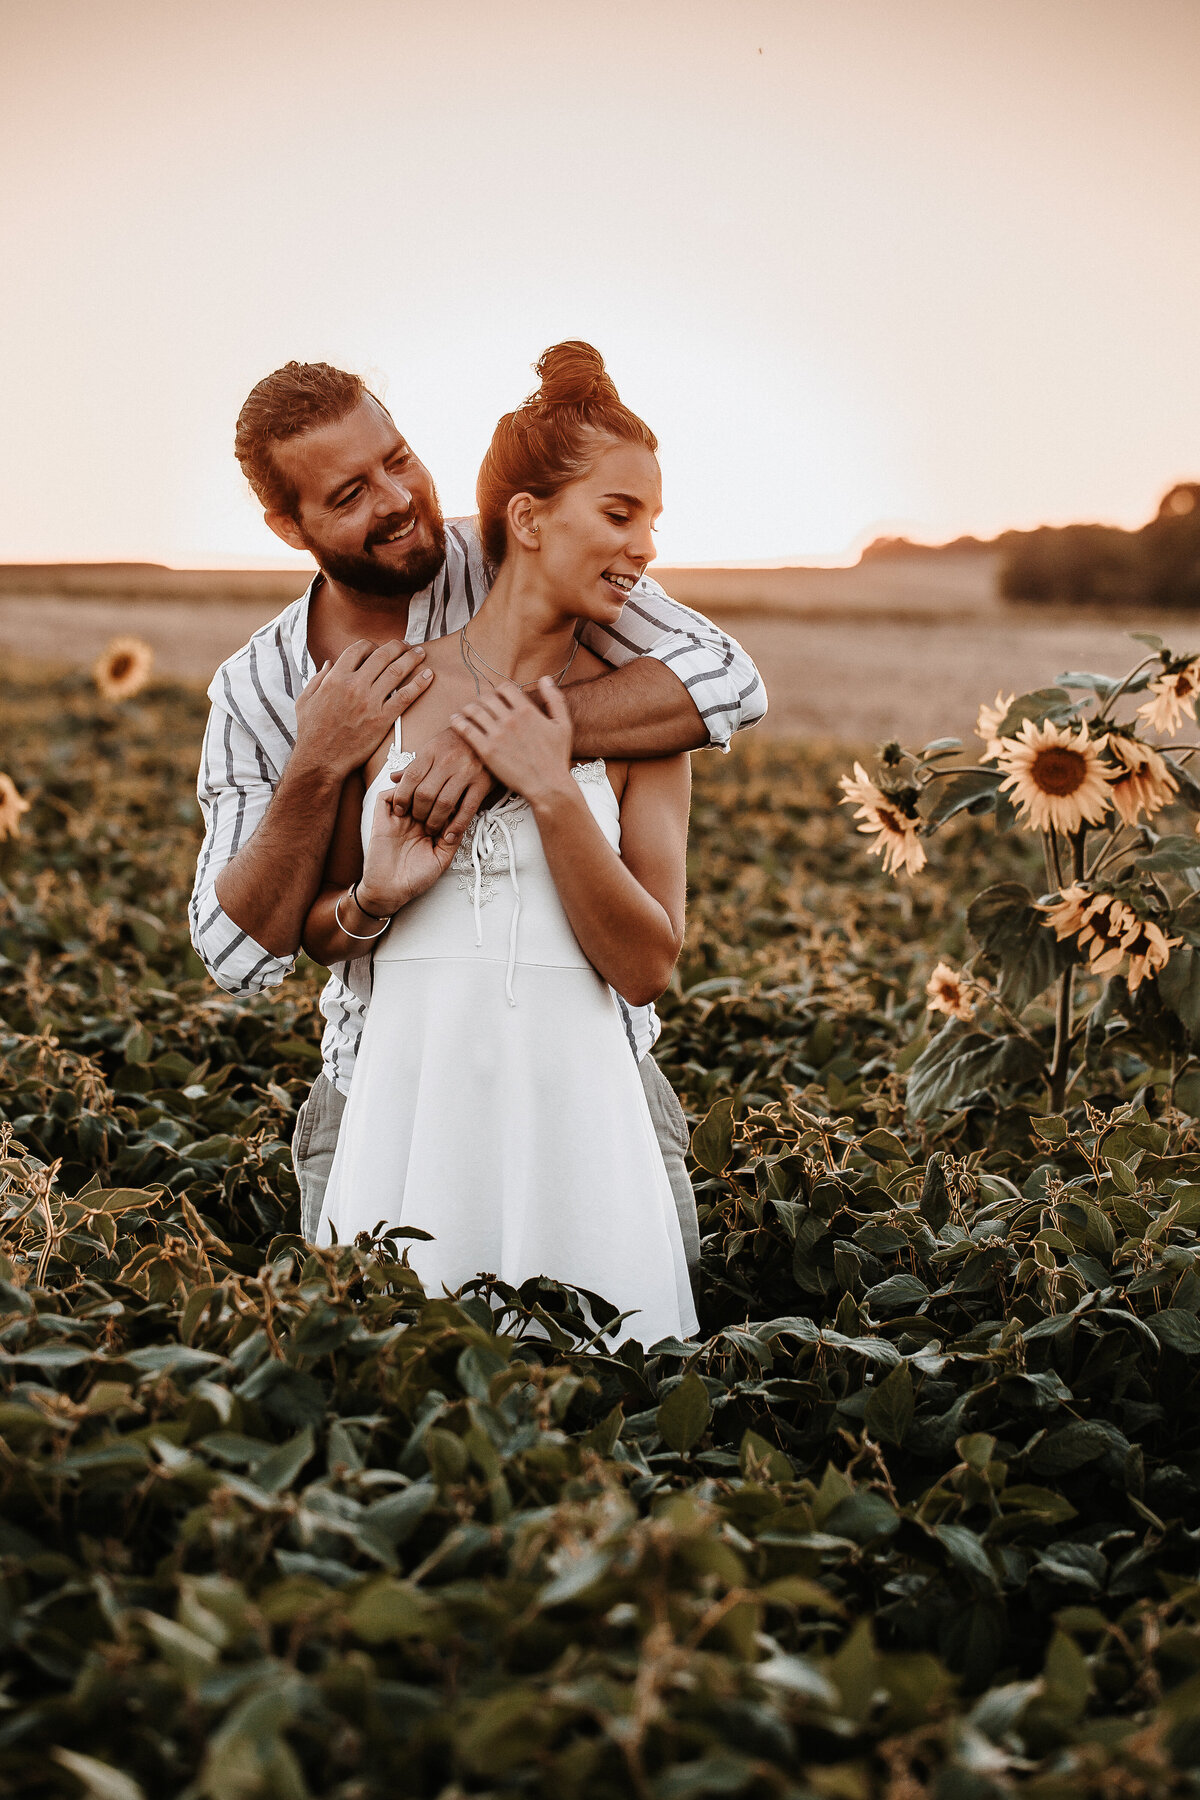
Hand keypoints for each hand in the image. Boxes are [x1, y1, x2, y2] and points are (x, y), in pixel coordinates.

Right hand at [294, 639, 431, 780]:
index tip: (379, 648)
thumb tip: (329, 663)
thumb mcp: (306, 700)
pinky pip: (406, 696)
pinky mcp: (382, 719)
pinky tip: (429, 675)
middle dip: (397, 646)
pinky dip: (419, 683)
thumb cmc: (311, 732)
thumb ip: (317, 679)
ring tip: (421, 653)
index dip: (371, 645)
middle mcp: (354, 685)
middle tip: (407, 645)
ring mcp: (370, 702)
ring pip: (396, 671)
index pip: (358, 649)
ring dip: (411, 659)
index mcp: (335, 678)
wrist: (321, 760)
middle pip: (382, 655)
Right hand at [356, 791, 459, 915]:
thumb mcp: (442, 858)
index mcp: (430, 825)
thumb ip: (452, 837)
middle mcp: (414, 817)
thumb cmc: (415, 879)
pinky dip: (397, 794)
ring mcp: (397, 816)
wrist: (390, 891)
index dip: (450, 796)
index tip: (459, 801)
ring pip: (406, 787)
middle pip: (424, 789)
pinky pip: (386, 796)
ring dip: (416, 790)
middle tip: (443, 799)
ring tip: (426, 802)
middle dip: (435, 789)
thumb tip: (463, 816)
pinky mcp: (381, 819)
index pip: (441, 800)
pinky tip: (408, 808)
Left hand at [390, 726, 494, 836]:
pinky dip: (457, 825)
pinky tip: (450, 835)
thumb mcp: (433, 747)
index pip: (411, 778)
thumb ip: (414, 765)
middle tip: (417, 820)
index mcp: (432, 751)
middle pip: (425, 793)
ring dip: (435, 821)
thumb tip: (394, 778)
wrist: (487, 731)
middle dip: (418, 812)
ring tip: (431, 828)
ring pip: (444, 803)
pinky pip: (468, 809)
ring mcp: (466, 772)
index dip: (402, 797)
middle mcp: (447, 761)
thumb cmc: (458, 741)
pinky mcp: (482, 783)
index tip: (399, 810)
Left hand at [449, 679, 574, 806]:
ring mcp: (497, 735)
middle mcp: (510, 719)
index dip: (499, 690)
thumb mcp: (563, 724)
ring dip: (467, 708)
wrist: (548, 785)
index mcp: (527, 711)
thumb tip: (545, 679)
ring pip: (473, 711)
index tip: (497, 697)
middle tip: (479, 705)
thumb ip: (554, 699)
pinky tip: (455, 721)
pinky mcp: (487, 751)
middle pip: (487, 698)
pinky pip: (466, 730)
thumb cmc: (557, 758)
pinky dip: (458, 722)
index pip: (505, 688)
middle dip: (482, 699)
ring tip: (464, 711)